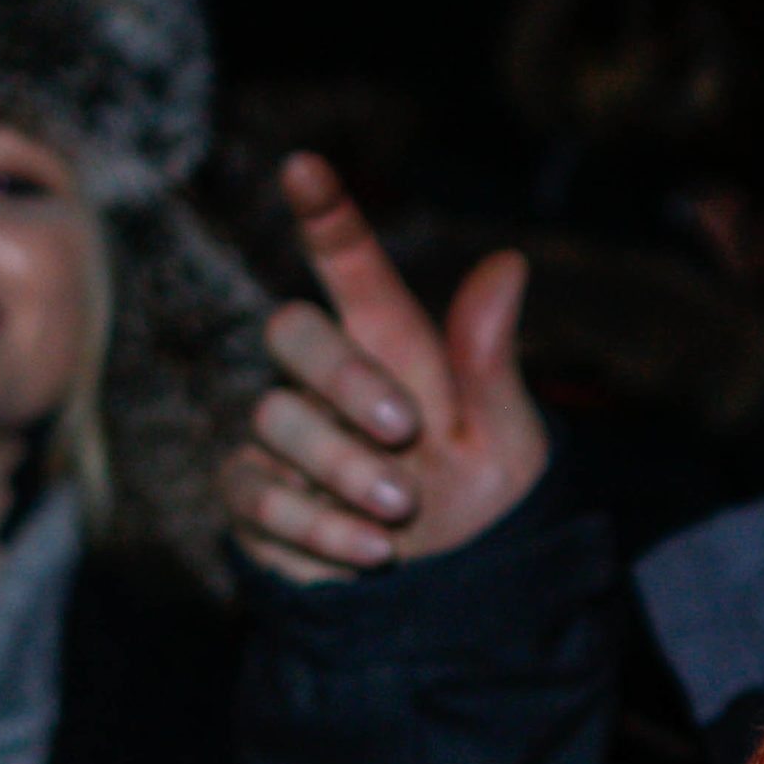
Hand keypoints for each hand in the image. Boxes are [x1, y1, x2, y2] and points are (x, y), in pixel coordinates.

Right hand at [221, 155, 545, 583]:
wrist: (453, 596)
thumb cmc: (481, 501)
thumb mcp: (506, 440)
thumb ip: (489, 361)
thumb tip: (508, 263)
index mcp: (393, 347)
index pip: (351, 267)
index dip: (327, 215)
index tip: (305, 167)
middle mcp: (327, 380)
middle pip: (290, 330)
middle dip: (345, 378)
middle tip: (406, 431)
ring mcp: (282, 435)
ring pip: (275, 418)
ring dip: (343, 466)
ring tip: (402, 511)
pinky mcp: (254, 496)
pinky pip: (256, 492)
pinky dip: (318, 525)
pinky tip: (372, 553)